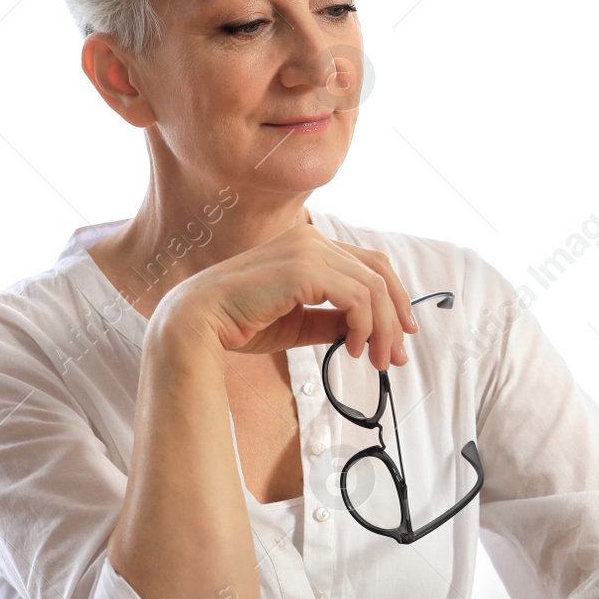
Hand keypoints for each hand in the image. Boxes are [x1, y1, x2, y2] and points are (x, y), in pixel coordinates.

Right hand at [160, 223, 416, 370]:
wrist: (196, 325)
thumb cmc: (239, 324)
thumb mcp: (299, 323)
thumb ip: (332, 321)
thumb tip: (366, 331)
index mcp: (308, 244)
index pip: (369, 263)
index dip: (394, 297)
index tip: (402, 332)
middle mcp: (311, 238)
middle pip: (379, 272)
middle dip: (395, 316)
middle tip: (397, 355)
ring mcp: (308, 249)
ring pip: (373, 286)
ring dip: (382, 328)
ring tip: (376, 360)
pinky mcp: (303, 267)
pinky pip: (356, 297)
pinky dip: (364, 325)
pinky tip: (352, 349)